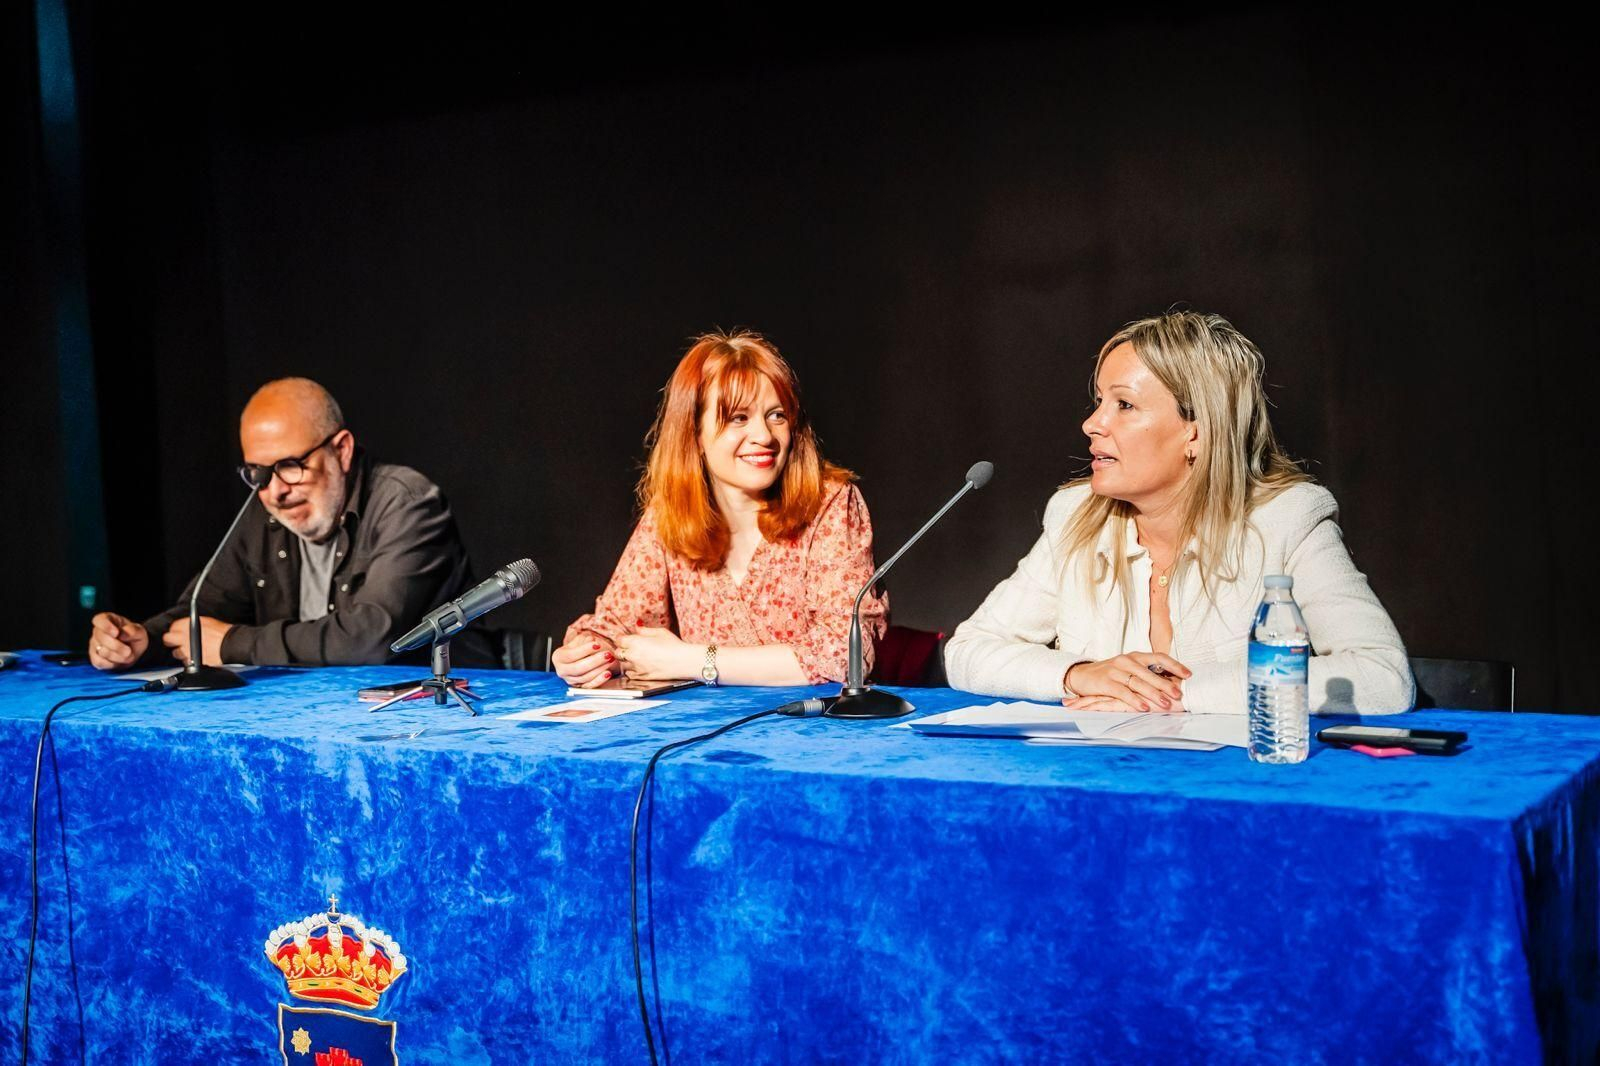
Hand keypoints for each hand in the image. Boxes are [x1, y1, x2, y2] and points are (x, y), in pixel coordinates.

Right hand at [88, 612, 148, 669]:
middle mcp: (98, 631)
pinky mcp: (94, 657)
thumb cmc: (135, 637)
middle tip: (128, 651)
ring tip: (127, 655)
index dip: (106, 626)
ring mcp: (94, 644)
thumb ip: (132, 631)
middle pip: (101, 637)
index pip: (99, 620)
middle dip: (116, 646)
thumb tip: (122, 634)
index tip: (116, 633)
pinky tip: (119, 661)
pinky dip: (111, 663)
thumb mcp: (140, 632)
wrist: (135, 650)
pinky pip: (99, 662)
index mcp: (109, 619)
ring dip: (117, 656)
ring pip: (101, 651)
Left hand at [162, 616, 233, 666]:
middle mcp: (184, 637)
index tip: (177, 633)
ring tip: (191, 651)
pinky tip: (197, 658)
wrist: (232, 646)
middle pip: (168, 639)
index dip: (175, 630)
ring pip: (176, 652)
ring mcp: (187, 650)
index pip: (173, 626)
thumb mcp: (208, 622)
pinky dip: (190, 661)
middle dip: (171, 641)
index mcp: (189, 625)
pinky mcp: (191, 661)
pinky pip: (186, 662)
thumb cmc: (224, 634)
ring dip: (181, 652)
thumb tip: (187, 627)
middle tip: (177, 642)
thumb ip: (193, 625)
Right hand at [552, 633, 617, 687]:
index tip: (597, 645)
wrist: (578, 658)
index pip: (571, 655)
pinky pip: (589, 686)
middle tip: (607, 654)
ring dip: (600, 669)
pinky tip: (607, 673)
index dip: (585, 650)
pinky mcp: (579, 687)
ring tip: (610, 660)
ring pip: (585, 677)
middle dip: (595, 661)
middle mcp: (562, 670)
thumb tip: (590, 640)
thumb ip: (583, 640)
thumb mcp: (578, 641)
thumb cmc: (578, 649)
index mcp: (559, 657)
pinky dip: (599, 680)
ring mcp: (570, 680)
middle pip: (578, 668)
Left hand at [613, 627, 695, 681]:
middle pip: (618, 653)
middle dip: (622, 650)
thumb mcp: (660, 632)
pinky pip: (630, 675)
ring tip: (636, 659)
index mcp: (636, 642)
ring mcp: (636, 668)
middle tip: (631, 649)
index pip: (619, 640)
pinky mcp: (642, 677)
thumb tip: (637, 628)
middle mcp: (633, 655)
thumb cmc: (674, 645)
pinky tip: (640, 667)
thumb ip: (645, 630)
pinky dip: (632, 671)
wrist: (684, 662)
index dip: (623, 640)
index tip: (627, 640)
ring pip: (622, 665)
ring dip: (627, 662)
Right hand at [1063, 652, 1190, 711]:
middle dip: (1166, 684)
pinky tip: (1144, 708)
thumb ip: (1147, 674)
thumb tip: (1172, 685)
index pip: (1159, 657)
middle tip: (1179, 694)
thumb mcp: (1129, 670)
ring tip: (1166, 704)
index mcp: (1136, 656)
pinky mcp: (1106, 682)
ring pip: (1138, 682)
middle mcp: (1127, 660)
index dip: (1175, 665)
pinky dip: (1134, 700)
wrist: (1082, 675)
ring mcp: (1115, 670)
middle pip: (1150, 672)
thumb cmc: (1111, 675)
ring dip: (1153, 694)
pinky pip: (1123, 692)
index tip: (1189, 675)